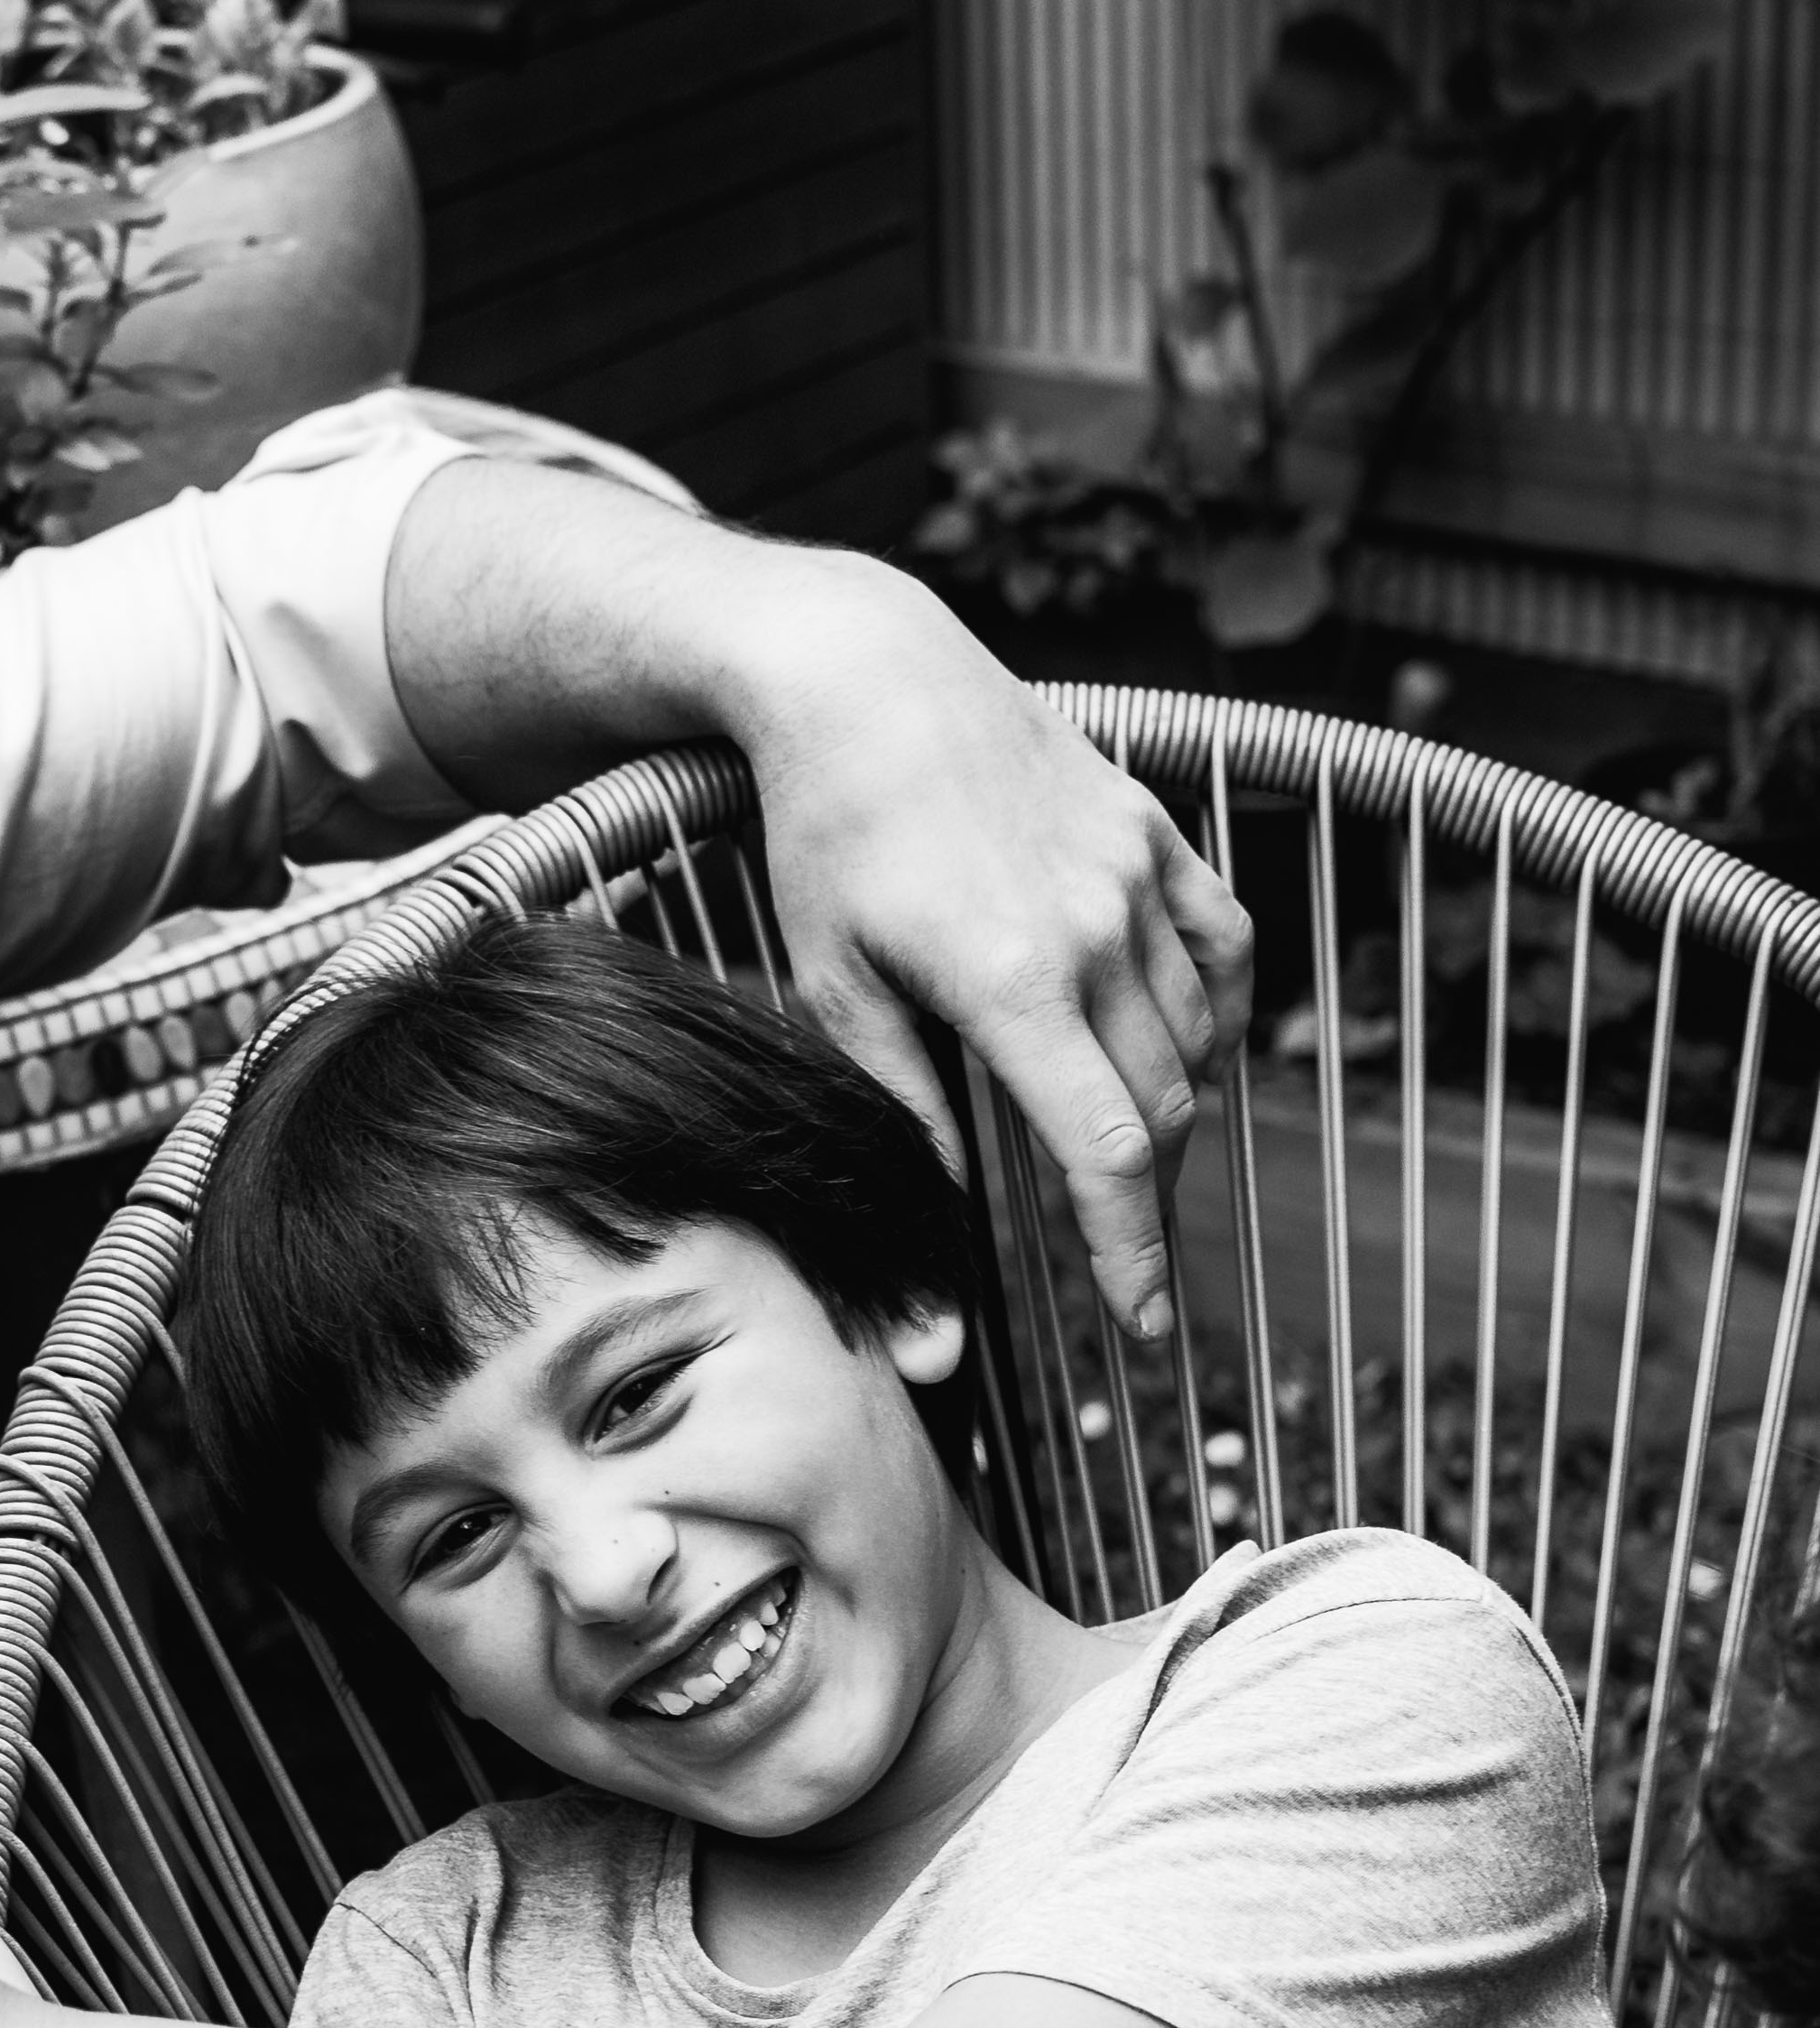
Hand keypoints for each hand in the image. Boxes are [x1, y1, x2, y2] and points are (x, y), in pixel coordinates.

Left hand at [730, 550, 1250, 1339]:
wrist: (867, 678)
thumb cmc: (828, 838)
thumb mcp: (836, 992)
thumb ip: (905, 1122)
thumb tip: (936, 1266)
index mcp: (1012, 982)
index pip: (1108, 1154)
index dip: (1134, 1255)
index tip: (1145, 1324)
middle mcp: (1096, 929)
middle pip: (1161, 1110)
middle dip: (1146, 1203)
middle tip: (1121, 1262)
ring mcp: (1137, 873)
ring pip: (1197, 1038)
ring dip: (1175, 1117)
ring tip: (1130, 1167)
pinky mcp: (1155, 831)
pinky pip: (1223, 947)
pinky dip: (1218, 1016)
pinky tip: (1187, 1058)